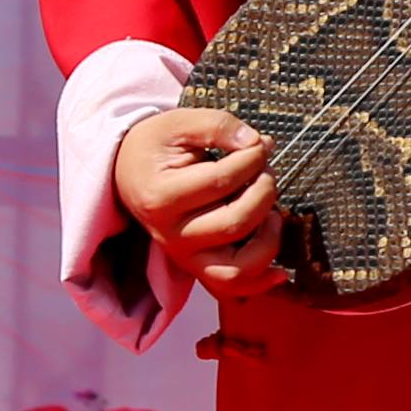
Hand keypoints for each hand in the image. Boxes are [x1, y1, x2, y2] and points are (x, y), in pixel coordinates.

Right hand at [113, 105, 283, 301]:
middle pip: (235, 223)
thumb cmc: (156, 147)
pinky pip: (230, 287)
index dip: (252, 159)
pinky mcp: (196, 267)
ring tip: (273, 211)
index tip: (258, 146)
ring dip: (269, 238)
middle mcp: (169, 234)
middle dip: (264, 191)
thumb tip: (256, 142)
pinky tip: (282, 271)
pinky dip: (260, 282)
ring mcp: (183, 256)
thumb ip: (217, 126)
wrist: (128, 173)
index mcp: (160, 197)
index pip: (222, 181)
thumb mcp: (179, 123)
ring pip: (236, 268)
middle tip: (266, 171)